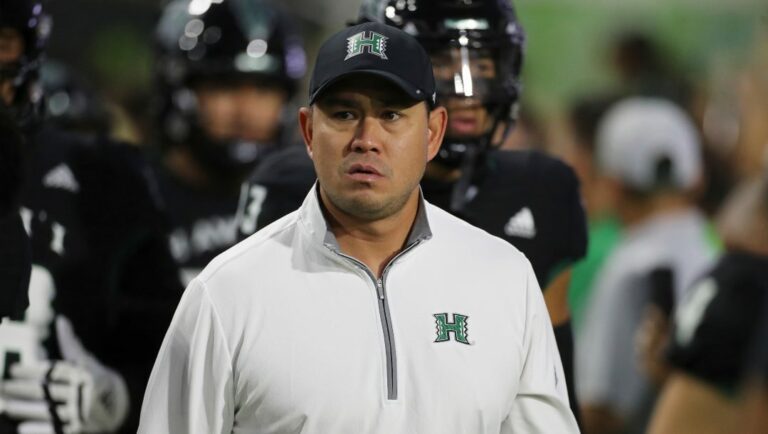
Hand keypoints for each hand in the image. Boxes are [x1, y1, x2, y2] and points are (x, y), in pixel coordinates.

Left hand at [0, 317, 128, 432]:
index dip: (32, 371)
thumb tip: (61, 320)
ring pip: (47, 411)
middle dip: (22, 389)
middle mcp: (84, 396)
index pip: (54, 372)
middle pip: (47, 391)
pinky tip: (23, 428)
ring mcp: (81, 416)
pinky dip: (39, 430)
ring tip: (6, 406)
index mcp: (88, 376)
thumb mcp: (90, 363)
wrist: (122, 412)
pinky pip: (55, 431)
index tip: (13, 369)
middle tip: (3, 386)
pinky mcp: (79, 432)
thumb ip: (71, 346)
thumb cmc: (100, 383)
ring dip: (24, 409)